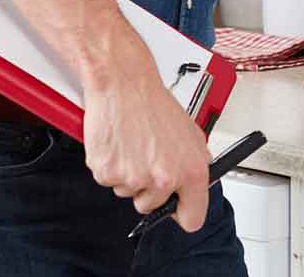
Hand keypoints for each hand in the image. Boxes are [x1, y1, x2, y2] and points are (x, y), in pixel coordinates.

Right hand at [81, 30, 210, 232]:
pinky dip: (111, 166)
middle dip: (148, 188)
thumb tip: (196, 183)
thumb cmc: (155, 104)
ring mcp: (133, 178)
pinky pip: (108, 181)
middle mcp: (164, 179)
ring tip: (134, 144)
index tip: (177, 208)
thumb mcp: (191, 133)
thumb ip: (195, 162)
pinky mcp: (107, 172)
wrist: (125, 85)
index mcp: (191, 172)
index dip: (183, 213)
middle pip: (151, 207)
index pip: (193, 218)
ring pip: (128, 193)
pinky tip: (119, 144)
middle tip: (147, 158)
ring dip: (129, 174)